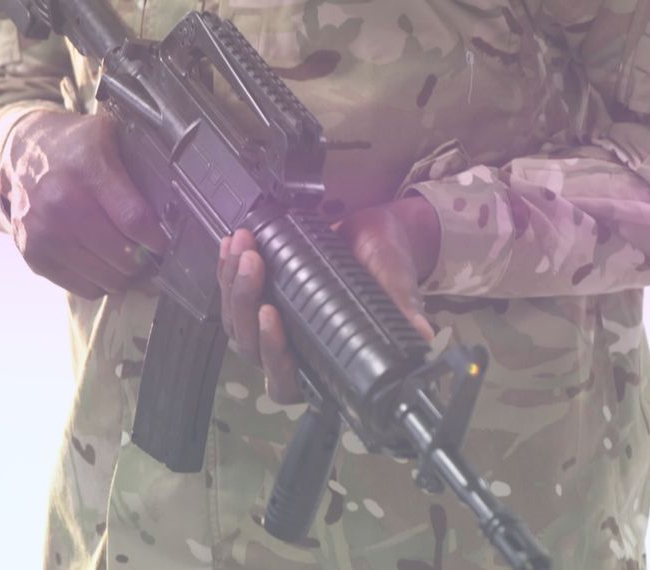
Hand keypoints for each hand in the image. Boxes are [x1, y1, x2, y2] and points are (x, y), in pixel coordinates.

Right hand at [0, 110, 168, 298]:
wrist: (19, 151)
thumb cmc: (76, 146)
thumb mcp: (110, 136)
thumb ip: (141, 164)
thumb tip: (180, 201)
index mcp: (88, 171)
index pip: (135, 221)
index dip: (158, 240)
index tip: (166, 242)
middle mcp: (62, 205)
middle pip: (124, 258)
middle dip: (146, 261)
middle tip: (152, 254)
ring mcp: (44, 234)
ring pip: (107, 280)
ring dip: (126, 275)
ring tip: (131, 260)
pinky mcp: (32, 255)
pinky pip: (83, 289)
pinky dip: (101, 282)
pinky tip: (104, 263)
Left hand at [217, 197, 440, 403]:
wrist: (375, 228)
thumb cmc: (386, 259)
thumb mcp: (395, 278)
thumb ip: (401, 306)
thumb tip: (423, 336)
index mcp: (325, 359)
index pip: (288, 382)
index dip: (274, 357)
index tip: (271, 315)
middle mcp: (294, 349)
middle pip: (251, 348)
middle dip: (244, 304)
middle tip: (254, 262)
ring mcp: (273, 324)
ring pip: (235, 322)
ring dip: (232, 283)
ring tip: (243, 245)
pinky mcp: (260, 297)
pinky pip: (232, 295)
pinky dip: (226, 269)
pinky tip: (231, 244)